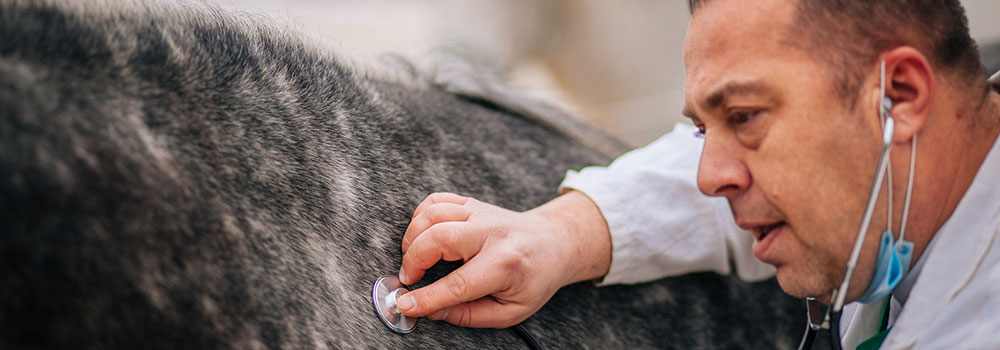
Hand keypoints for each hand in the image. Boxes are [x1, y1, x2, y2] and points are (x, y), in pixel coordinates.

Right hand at [395, 191, 611, 327]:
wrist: (554, 243)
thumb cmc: (534, 279)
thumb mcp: (512, 311)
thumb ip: (470, 315)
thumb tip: (433, 312)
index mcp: (506, 264)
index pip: (458, 284)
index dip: (427, 297)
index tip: (406, 305)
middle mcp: (492, 233)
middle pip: (439, 237)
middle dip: (413, 260)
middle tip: (409, 279)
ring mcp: (481, 212)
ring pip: (433, 213)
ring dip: (412, 237)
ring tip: (413, 259)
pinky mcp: (472, 202)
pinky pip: (436, 200)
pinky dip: (420, 216)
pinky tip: (421, 236)